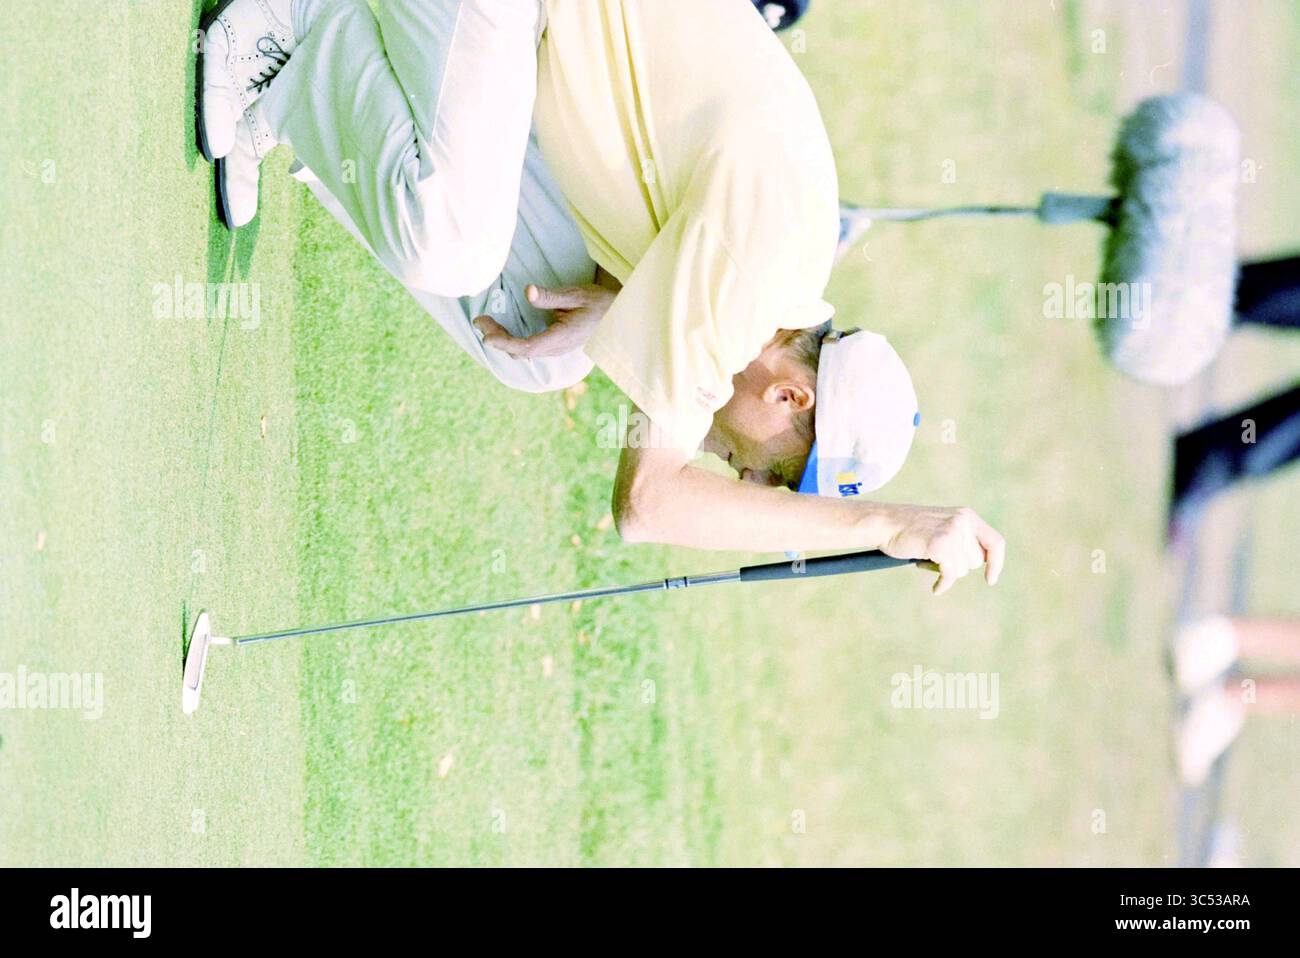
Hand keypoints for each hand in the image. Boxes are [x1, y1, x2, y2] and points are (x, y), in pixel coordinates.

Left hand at [473, 283, 615, 357]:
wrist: (620, 315)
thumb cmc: (600, 303)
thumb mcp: (576, 294)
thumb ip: (550, 296)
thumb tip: (527, 291)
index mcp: (562, 338)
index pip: (527, 346)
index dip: (505, 342)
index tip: (486, 335)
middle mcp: (557, 348)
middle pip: (520, 351)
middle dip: (497, 337)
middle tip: (480, 320)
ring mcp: (556, 349)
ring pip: (523, 352)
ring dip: (503, 339)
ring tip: (487, 323)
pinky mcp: (554, 346)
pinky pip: (529, 348)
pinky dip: (512, 340)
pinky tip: (504, 329)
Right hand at [879, 505, 1005, 594]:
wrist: (884, 523)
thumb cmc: (909, 530)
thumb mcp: (942, 527)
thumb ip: (961, 539)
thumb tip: (979, 563)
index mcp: (967, 516)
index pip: (995, 542)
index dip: (996, 563)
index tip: (990, 579)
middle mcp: (963, 521)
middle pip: (976, 561)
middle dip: (958, 566)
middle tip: (936, 559)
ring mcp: (953, 532)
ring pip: (963, 569)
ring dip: (946, 572)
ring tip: (927, 559)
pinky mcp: (940, 544)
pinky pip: (950, 574)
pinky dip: (943, 584)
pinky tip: (936, 588)